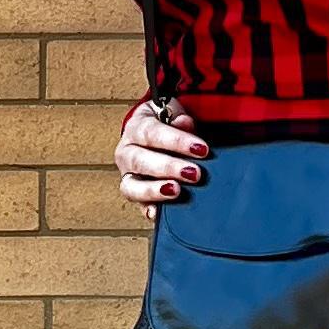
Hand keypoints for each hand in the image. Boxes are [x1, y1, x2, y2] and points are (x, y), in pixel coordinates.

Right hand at [116, 99, 209, 220]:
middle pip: (141, 160)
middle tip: (195, 173)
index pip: (153, 133)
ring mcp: (128, 175)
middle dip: (169, 167)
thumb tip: (185, 122)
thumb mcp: (174, 114)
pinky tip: (159, 214)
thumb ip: (180, 119)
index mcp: (136, 127)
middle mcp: (126, 152)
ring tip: (176, 191)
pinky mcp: (134, 195)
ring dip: (154, 190)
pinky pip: (137, 206)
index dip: (177, 141)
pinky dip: (148, 210)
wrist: (155, 129)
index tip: (202, 149)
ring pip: (131, 186)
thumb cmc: (167, 123)